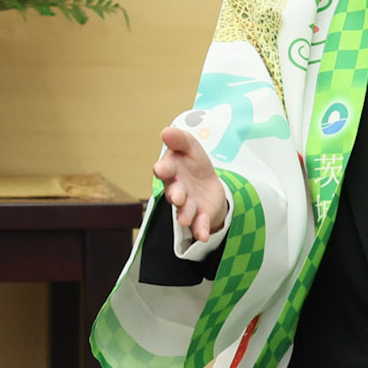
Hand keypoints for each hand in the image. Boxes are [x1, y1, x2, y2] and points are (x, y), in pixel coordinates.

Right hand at [154, 125, 228, 243]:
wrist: (207, 183)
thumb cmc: (192, 163)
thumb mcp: (190, 146)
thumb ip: (180, 140)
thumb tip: (166, 131)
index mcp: (172, 170)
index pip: (166, 169)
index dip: (163, 169)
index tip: (160, 169)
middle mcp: (177, 189)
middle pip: (174, 192)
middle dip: (175, 195)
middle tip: (176, 197)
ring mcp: (188, 204)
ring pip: (184, 210)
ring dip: (185, 214)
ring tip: (185, 220)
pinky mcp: (200, 216)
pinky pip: (199, 224)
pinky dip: (200, 230)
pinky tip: (202, 236)